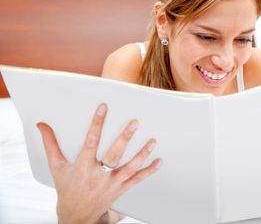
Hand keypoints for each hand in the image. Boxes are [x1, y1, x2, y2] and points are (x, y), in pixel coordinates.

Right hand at [37, 103, 161, 223]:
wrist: (76, 216)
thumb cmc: (67, 187)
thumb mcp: (56, 167)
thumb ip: (51, 144)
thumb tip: (41, 125)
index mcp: (82, 167)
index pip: (90, 142)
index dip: (97, 124)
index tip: (103, 108)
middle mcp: (98, 176)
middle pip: (114, 155)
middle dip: (124, 138)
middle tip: (134, 122)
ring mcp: (111, 184)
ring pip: (129, 168)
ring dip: (142, 155)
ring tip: (152, 141)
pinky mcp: (121, 190)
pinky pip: (137, 180)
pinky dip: (149, 171)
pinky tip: (159, 161)